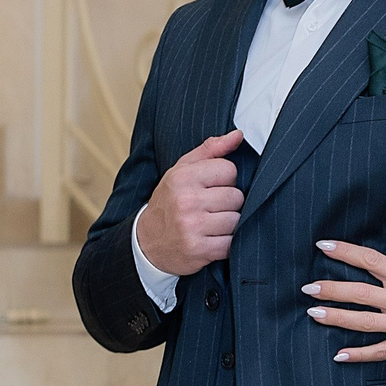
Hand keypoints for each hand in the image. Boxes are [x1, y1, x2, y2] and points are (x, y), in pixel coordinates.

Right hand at [135, 131, 243, 274]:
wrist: (146, 243)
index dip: (225, 180)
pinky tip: (212, 239)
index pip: (229, 170)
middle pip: (236, 196)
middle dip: (229, 203)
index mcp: (183, 177)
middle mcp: (187, 200)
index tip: (211, 187)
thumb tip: (238, 135)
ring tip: (211, 224)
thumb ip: (211, 150)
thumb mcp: (182, 170)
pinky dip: (226, 243)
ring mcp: (193, 226)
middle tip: (211, 208)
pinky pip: (231, 243)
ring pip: (237, 220)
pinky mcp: (200, 250)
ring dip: (229, 224)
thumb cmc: (169, 201)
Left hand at [305, 216, 385, 365]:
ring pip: (362, 322)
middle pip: (358, 292)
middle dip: (330, 289)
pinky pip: (379, 352)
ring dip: (336, 318)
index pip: (369, 260)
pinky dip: (359, 355)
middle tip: (307, 288)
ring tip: (313, 313)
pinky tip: (339, 355)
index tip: (322, 246)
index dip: (344, 252)